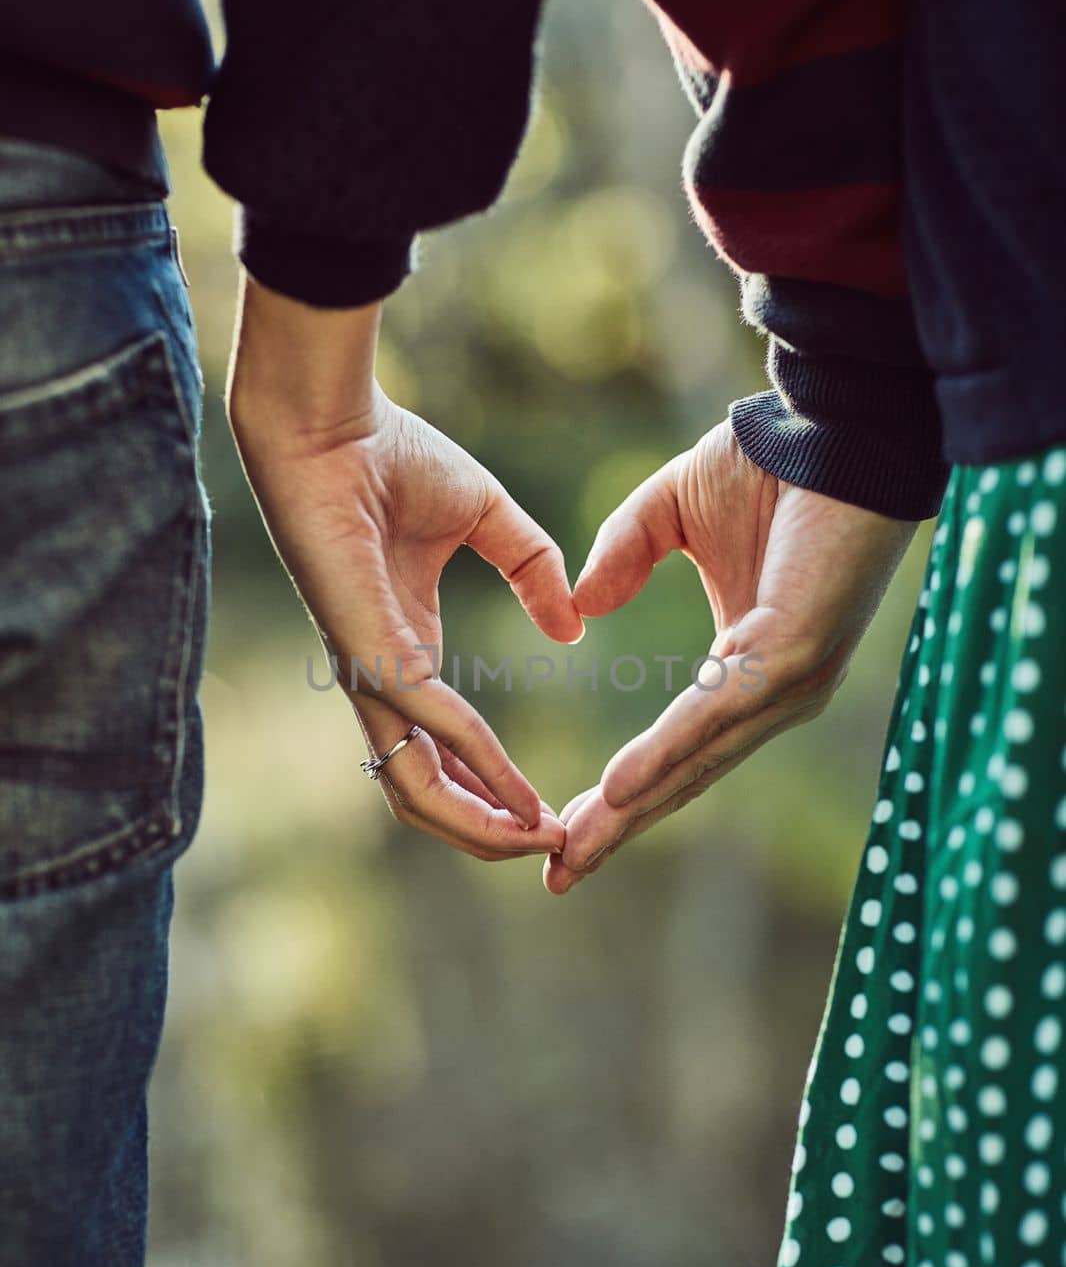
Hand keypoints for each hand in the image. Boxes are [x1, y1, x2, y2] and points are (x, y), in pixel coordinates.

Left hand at [227, 277, 582, 859]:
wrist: (332, 418)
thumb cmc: (389, 454)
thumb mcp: (489, 516)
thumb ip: (533, 569)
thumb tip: (572, 626)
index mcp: (404, 651)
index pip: (441, 751)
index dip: (494, 791)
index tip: (552, 812)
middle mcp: (381, 678)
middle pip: (423, 795)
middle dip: (488, 834)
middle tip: (553, 848)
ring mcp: (368, 672)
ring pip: (414, 788)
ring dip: (480, 826)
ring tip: (539, 840)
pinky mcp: (366, 651)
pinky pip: (429, 724)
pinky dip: (478, 762)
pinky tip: (519, 789)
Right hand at [544, 419, 916, 892]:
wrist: (837, 423)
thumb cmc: (770, 463)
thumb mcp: (671, 511)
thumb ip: (625, 555)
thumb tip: (580, 607)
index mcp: (753, 669)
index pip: (682, 750)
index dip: (626, 795)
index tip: (569, 835)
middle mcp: (776, 693)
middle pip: (686, 776)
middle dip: (621, 828)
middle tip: (560, 876)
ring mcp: (791, 681)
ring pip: (699, 761)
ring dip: (633, 810)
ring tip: (575, 849)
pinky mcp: (797, 655)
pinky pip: (719, 714)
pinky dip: (667, 753)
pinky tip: (621, 787)